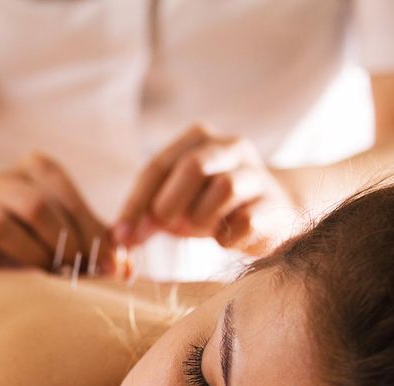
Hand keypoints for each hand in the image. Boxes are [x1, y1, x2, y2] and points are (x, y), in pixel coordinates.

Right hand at [0, 153, 115, 271]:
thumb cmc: (31, 223)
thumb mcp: (64, 220)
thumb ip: (95, 238)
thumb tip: (128, 267)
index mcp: (37, 168)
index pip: (68, 199)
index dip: (92, 234)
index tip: (111, 267)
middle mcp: (4, 180)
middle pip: (37, 210)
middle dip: (63, 247)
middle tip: (77, 273)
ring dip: (28, 257)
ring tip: (46, 277)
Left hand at [113, 125, 298, 255]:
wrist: (273, 211)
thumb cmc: (212, 205)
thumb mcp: (176, 202)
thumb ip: (147, 215)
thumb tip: (120, 238)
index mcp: (199, 139)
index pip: (158, 166)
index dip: (135, 204)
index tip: (122, 236)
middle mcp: (231, 147)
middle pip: (193, 166)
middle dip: (171, 203)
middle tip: (168, 225)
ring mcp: (257, 174)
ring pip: (224, 188)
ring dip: (203, 218)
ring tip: (205, 227)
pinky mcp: (273, 205)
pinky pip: (246, 221)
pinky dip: (228, 237)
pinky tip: (226, 237)